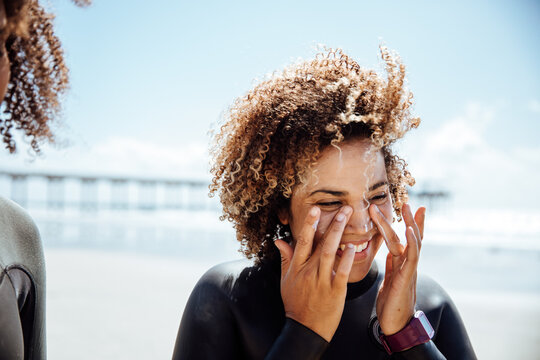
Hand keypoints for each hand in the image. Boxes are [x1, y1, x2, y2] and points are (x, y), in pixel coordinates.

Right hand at [274, 206, 355, 341]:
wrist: (305, 329)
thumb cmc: (295, 303)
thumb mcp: (285, 280)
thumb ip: (285, 258)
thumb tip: (279, 240)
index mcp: (296, 267)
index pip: (302, 241)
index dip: (309, 224)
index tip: (316, 209)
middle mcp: (308, 272)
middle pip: (319, 244)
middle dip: (331, 224)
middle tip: (343, 209)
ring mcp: (321, 281)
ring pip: (329, 253)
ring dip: (338, 234)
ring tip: (347, 219)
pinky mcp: (335, 291)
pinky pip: (341, 272)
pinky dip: (346, 259)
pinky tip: (352, 247)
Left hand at [369, 203, 425, 334]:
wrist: (394, 325)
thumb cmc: (391, 303)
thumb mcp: (390, 279)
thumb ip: (392, 265)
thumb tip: (390, 253)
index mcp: (401, 262)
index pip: (404, 238)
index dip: (408, 223)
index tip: (409, 206)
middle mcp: (407, 263)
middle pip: (408, 236)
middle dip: (407, 218)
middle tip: (405, 201)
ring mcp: (409, 269)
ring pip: (412, 242)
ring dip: (409, 224)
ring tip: (407, 208)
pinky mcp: (406, 277)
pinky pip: (411, 257)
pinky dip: (412, 242)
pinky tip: (410, 230)